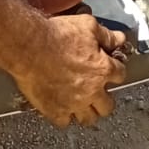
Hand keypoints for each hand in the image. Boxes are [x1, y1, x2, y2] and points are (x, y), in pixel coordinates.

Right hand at [13, 13, 127, 126]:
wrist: (29, 45)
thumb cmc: (56, 35)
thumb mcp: (88, 26)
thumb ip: (107, 36)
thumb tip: (119, 39)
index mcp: (102, 69)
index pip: (120, 75)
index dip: (115, 71)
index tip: (111, 70)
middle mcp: (91, 90)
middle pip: (108, 105)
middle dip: (105, 99)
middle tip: (98, 93)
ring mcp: (73, 103)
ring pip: (89, 119)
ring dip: (88, 112)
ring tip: (83, 106)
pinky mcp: (55, 110)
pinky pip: (65, 122)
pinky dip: (64, 116)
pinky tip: (61, 109)